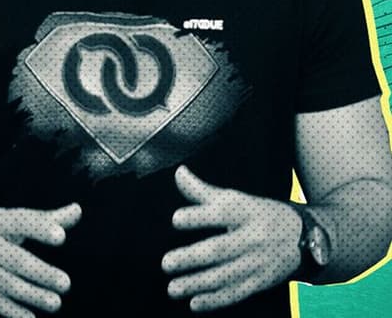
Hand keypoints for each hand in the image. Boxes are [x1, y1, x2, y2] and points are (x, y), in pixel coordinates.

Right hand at [0, 203, 80, 317]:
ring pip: (6, 283)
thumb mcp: (8, 220)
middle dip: (40, 272)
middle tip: (65, 283)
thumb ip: (44, 219)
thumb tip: (77, 210)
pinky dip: (11, 311)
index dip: (39, 228)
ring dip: (31, 294)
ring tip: (55, 302)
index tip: (60, 235)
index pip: (20, 221)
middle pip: (14, 258)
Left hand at [163, 166, 300, 311]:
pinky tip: (194, 303)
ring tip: (173, 288)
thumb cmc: (261, 214)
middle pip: (220, 249)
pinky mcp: (260, 282)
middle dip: (192, 258)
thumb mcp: (238, 198)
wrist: (308, 238)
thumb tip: (178, 172)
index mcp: (245, 213)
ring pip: (225, 275)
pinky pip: (236, 293)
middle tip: (167, 263)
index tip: (176, 219)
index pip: (221, 213)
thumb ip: (202, 190)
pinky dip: (215, 300)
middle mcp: (252, 239)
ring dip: (197, 284)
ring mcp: (257, 263)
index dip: (199, 216)